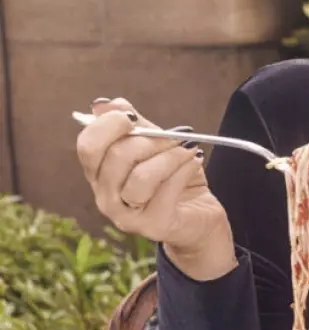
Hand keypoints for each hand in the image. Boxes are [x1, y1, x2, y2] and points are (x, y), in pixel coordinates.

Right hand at [75, 96, 231, 254]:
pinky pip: (166, 191)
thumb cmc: (174, 179)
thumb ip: (133, 125)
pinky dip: (183, 169)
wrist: (201, 217)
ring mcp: (127, 217)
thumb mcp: (155, 146)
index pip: (87, 146)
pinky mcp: (154, 226)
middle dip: (148, 140)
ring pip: (140, 177)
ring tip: (187, 150)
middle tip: (172, 137)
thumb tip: (105, 103)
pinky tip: (194, 161)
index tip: (132, 118)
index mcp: (100, 175)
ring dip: (169, 157)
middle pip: (116, 158)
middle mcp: (106, 198)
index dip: (108, 125)